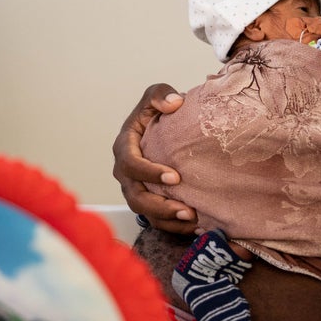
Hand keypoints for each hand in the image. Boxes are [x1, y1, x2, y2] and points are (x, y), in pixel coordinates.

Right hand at [112, 84, 196, 234]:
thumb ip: (160, 94)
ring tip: (192, 219)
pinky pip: (156, 219)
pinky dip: (173, 226)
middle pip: (135, 196)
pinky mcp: (147, 200)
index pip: (131, 164)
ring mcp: (135, 189)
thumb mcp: (156, 94)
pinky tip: (196, 225)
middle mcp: (125, 173)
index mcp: (124, 147)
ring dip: (167, 219)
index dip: (149, 173)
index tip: (175, 177)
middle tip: (186, 208)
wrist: (162, 129)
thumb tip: (173, 103)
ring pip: (145, 212)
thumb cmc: (156, 112)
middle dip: (159, 205)